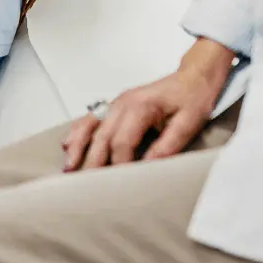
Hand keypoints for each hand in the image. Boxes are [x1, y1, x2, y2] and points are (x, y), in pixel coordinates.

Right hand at [61, 39, 235, 171]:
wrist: (193, 77)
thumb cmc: (193, 97)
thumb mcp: (188, 123)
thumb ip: (168, 145)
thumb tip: (149, 166)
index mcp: (141, 106)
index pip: (122, 141)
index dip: (120, 164)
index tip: (119, 184)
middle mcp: (123, 103)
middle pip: (101, 136)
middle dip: (92, 162)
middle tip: (85, 186)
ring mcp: (117, 103)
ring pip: (90, 125)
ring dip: (78, 146)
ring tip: (69, 167)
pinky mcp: (116, 106)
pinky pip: (91, 118)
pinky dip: (78, 131)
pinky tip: (68, 144)